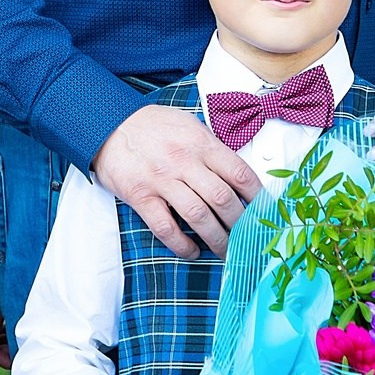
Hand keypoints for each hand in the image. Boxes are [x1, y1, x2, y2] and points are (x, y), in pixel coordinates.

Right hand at [92, 104, 258, 258]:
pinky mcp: (140, 195)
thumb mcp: (188, 125)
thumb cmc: (151, 125)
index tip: (266, 214)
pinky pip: (165, 227)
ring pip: (198, 216)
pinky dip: (181, 245)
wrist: (107, 123)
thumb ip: (212, 148)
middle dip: (241, 224)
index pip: (239, 173)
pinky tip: (192, 251)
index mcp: (201, 143)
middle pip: (223, 199)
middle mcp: (184, 161)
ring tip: (226, 251)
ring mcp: (161, 179)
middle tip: (248, 239)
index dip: (258, 197)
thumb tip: (238, 176)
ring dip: (216, 239)